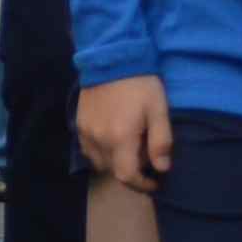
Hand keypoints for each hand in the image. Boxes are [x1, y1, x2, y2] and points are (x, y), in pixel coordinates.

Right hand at [79, 75, 171, 190]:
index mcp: (120, 138)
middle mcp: (99, 140)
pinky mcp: (79, 124)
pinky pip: (88, 150)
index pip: (127, 176)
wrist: (111, 56)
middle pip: (113, 171)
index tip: (155, 181)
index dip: (142, 184)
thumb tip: (162, 168)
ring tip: (130, 148)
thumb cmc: (140, 83)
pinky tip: (113, 139)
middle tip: (146, 157)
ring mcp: (85, 133)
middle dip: (131, 171)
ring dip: (115, 162)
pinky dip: (101, 152)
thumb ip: (161, 141)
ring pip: (100, 162)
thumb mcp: (158, 109)